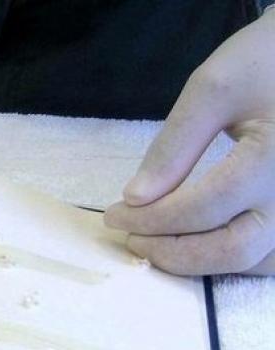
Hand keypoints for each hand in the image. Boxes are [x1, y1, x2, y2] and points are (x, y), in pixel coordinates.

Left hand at [105, 9, 274, 275]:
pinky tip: (192, 244)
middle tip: (130, 237)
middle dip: (169, 250)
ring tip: (155, 242)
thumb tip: (135, 198)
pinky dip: (227, 260)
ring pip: (250, 262)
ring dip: (197, 263)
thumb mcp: (213, 89)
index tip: (113, 214)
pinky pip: (267, 259)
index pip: (202, 208)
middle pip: (230, 250)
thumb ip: (173, 146)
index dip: (151, 218)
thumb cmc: (263, 62)